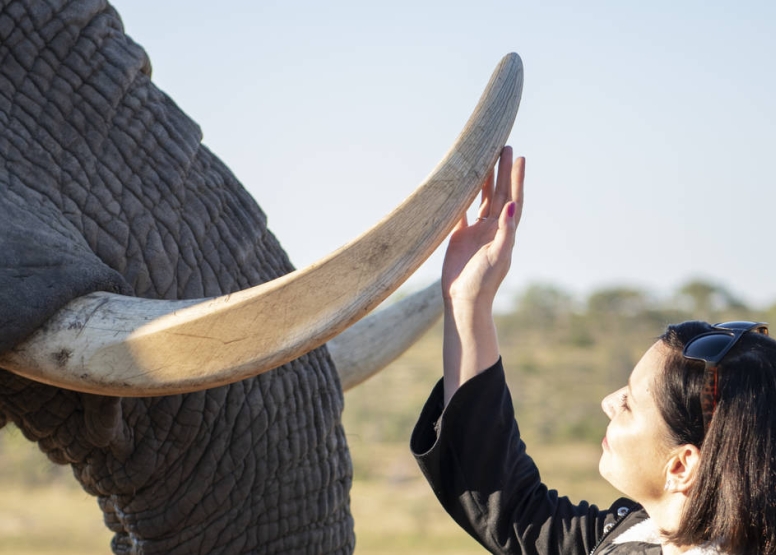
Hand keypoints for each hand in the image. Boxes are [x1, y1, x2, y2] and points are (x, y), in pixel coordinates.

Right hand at [441, 146, 524, 308]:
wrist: (465, 301)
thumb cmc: (484, 282)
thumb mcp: (498, 255)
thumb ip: (506, 231)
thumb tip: (512, 205)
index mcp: (504, 231)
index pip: (513, 199)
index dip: (516, 179)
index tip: (520, 158)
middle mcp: (492, 228)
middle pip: (498, 193)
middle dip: (501, 172)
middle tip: (503, 147)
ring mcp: (476, 232)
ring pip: (480, 199)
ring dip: (483, 180)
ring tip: (483, 159)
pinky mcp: (459, 238)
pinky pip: (460, 213)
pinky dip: (461, 199)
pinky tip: (459, 185)